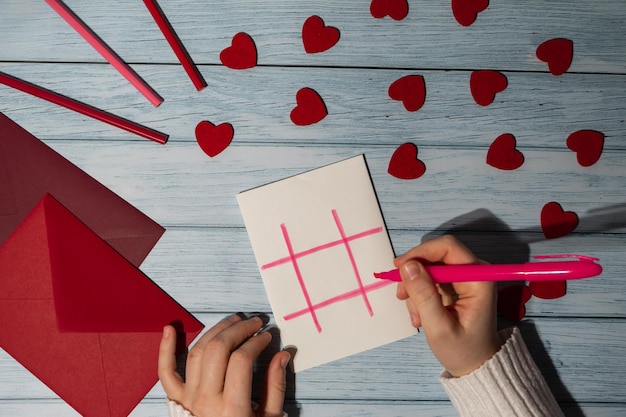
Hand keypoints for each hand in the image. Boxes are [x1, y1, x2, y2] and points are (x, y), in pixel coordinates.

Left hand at [158, 314, 290, 416]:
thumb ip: (275, 387)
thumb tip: (282, 355)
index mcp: (232, 408)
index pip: (242, 359)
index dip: (256, 341)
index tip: (266, 335)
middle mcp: (207, 400)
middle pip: (219, 350)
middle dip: (238, 330)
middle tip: (254, 323)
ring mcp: (189, 399)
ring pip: (197, 353)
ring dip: (214, 331)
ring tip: (231, 321)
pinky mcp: (177, 400)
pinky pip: (166, 372)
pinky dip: (165, 349)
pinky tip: (170, 330)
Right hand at [394, 235, 501, 376]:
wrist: (475, 366)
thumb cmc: (463, 350)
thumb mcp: (439, 327)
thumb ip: (424, 295)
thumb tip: (407, 266)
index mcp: (478, 279)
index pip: (447, 248)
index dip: (421, 253)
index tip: (399, 268)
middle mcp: (473, 272)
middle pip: (435, 255)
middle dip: (415, 274)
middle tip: (401, 295)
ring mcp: (463, 278)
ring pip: (428, 268)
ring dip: (415, 289)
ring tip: (416, 316)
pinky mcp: (454, 285)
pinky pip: (429, 279)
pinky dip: (419, 295)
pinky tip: (420, 316)